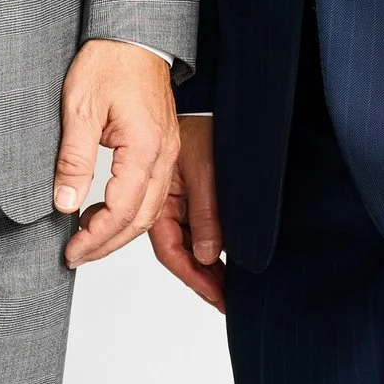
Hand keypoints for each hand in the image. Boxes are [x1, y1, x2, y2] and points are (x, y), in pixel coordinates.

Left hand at [54, 40, 179, 268]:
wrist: (133, 33)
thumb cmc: (109, 61)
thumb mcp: (79, 108)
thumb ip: (73, 160)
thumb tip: (64, 203)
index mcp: (144, 148)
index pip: (122, 211)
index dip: (96, 238)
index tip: (71, 251)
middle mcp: (163, 155)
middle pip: (141, 219)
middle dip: (108, 244)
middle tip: (76, 255)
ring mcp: (167, 152)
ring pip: (150, 209)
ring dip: (119, 231)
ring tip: (85, 239)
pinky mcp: (162, 146)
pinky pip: (152, 192)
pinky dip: (129, 211)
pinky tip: (103, 211)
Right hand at [150, 115, 226, 310]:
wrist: (179, 84)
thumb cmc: (189, 116)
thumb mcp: (204, 165)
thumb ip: (205, 211)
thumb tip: (206, 254)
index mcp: (157, 194)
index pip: (171, 249)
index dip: (194, 278)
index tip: (216, 298)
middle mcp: (161, 197)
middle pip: (174, 250)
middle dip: (199, 278)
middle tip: (224, 300)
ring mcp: (170, 192)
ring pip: (182, 239)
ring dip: (201, 263)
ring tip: (226, 285)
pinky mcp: (181, 185)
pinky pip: (188, 222)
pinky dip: (202, 242)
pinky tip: (217, 254)